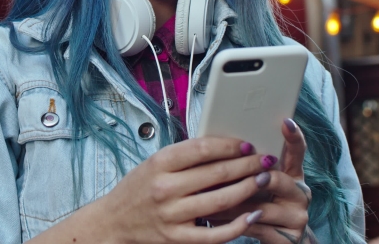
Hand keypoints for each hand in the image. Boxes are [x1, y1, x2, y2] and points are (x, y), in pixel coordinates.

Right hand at [91, 137, 274, 243]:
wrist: (114, 221)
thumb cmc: (137, 189)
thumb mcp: (154, 164)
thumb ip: (184, 156)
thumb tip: (224, 147)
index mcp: (159, 163)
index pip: (202, 149)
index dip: (230, 145)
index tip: (247, 145)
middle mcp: (165, 188)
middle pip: (217, 173)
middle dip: (247, 165)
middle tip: (265, 160)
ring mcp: (172, 215)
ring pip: (221, 201)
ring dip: (248, 189)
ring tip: (264, 180)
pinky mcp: (177, 237)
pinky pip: (215, 234)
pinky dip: (238, 225)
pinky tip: (252, 215)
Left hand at [205, 119, 313, 243]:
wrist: (279, 240)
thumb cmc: (261, 204)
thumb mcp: (260, 185)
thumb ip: (249, 168)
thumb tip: (220, 149)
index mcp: (293, 174)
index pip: (297, 151)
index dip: (294, 136)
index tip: (285, 122)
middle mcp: (299, 193)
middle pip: (276, 179)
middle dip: (247, 177)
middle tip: (224, 175)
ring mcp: (296, 216)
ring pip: (260, 207)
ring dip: (230, 203)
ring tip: (206, 198)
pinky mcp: (287, 238)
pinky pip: (253, 227)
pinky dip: (231, 223)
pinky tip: (212, 219)